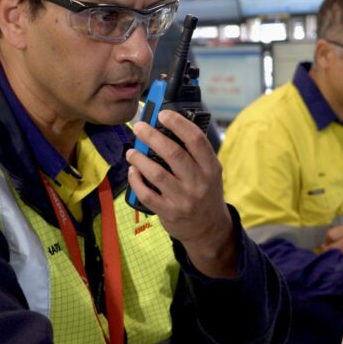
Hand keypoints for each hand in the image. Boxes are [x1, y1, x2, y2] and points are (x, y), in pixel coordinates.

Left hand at [126, 110, 235, 277]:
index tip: (163, 114)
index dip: (178, 124)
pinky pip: (146, 194)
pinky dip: (136, 180)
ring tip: (131, 151)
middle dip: (152, 136)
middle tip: (139, 127)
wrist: (209, 230)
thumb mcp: (210, 173)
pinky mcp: (168, 212)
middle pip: (173, 153)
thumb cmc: (206, 194)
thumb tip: (167, 128)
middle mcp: (198, 183)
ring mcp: (183, 199)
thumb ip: (195, 154)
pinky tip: (133, 171)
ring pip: (156, 173)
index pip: (196, 140)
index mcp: (211, 168)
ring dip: (140, 159)